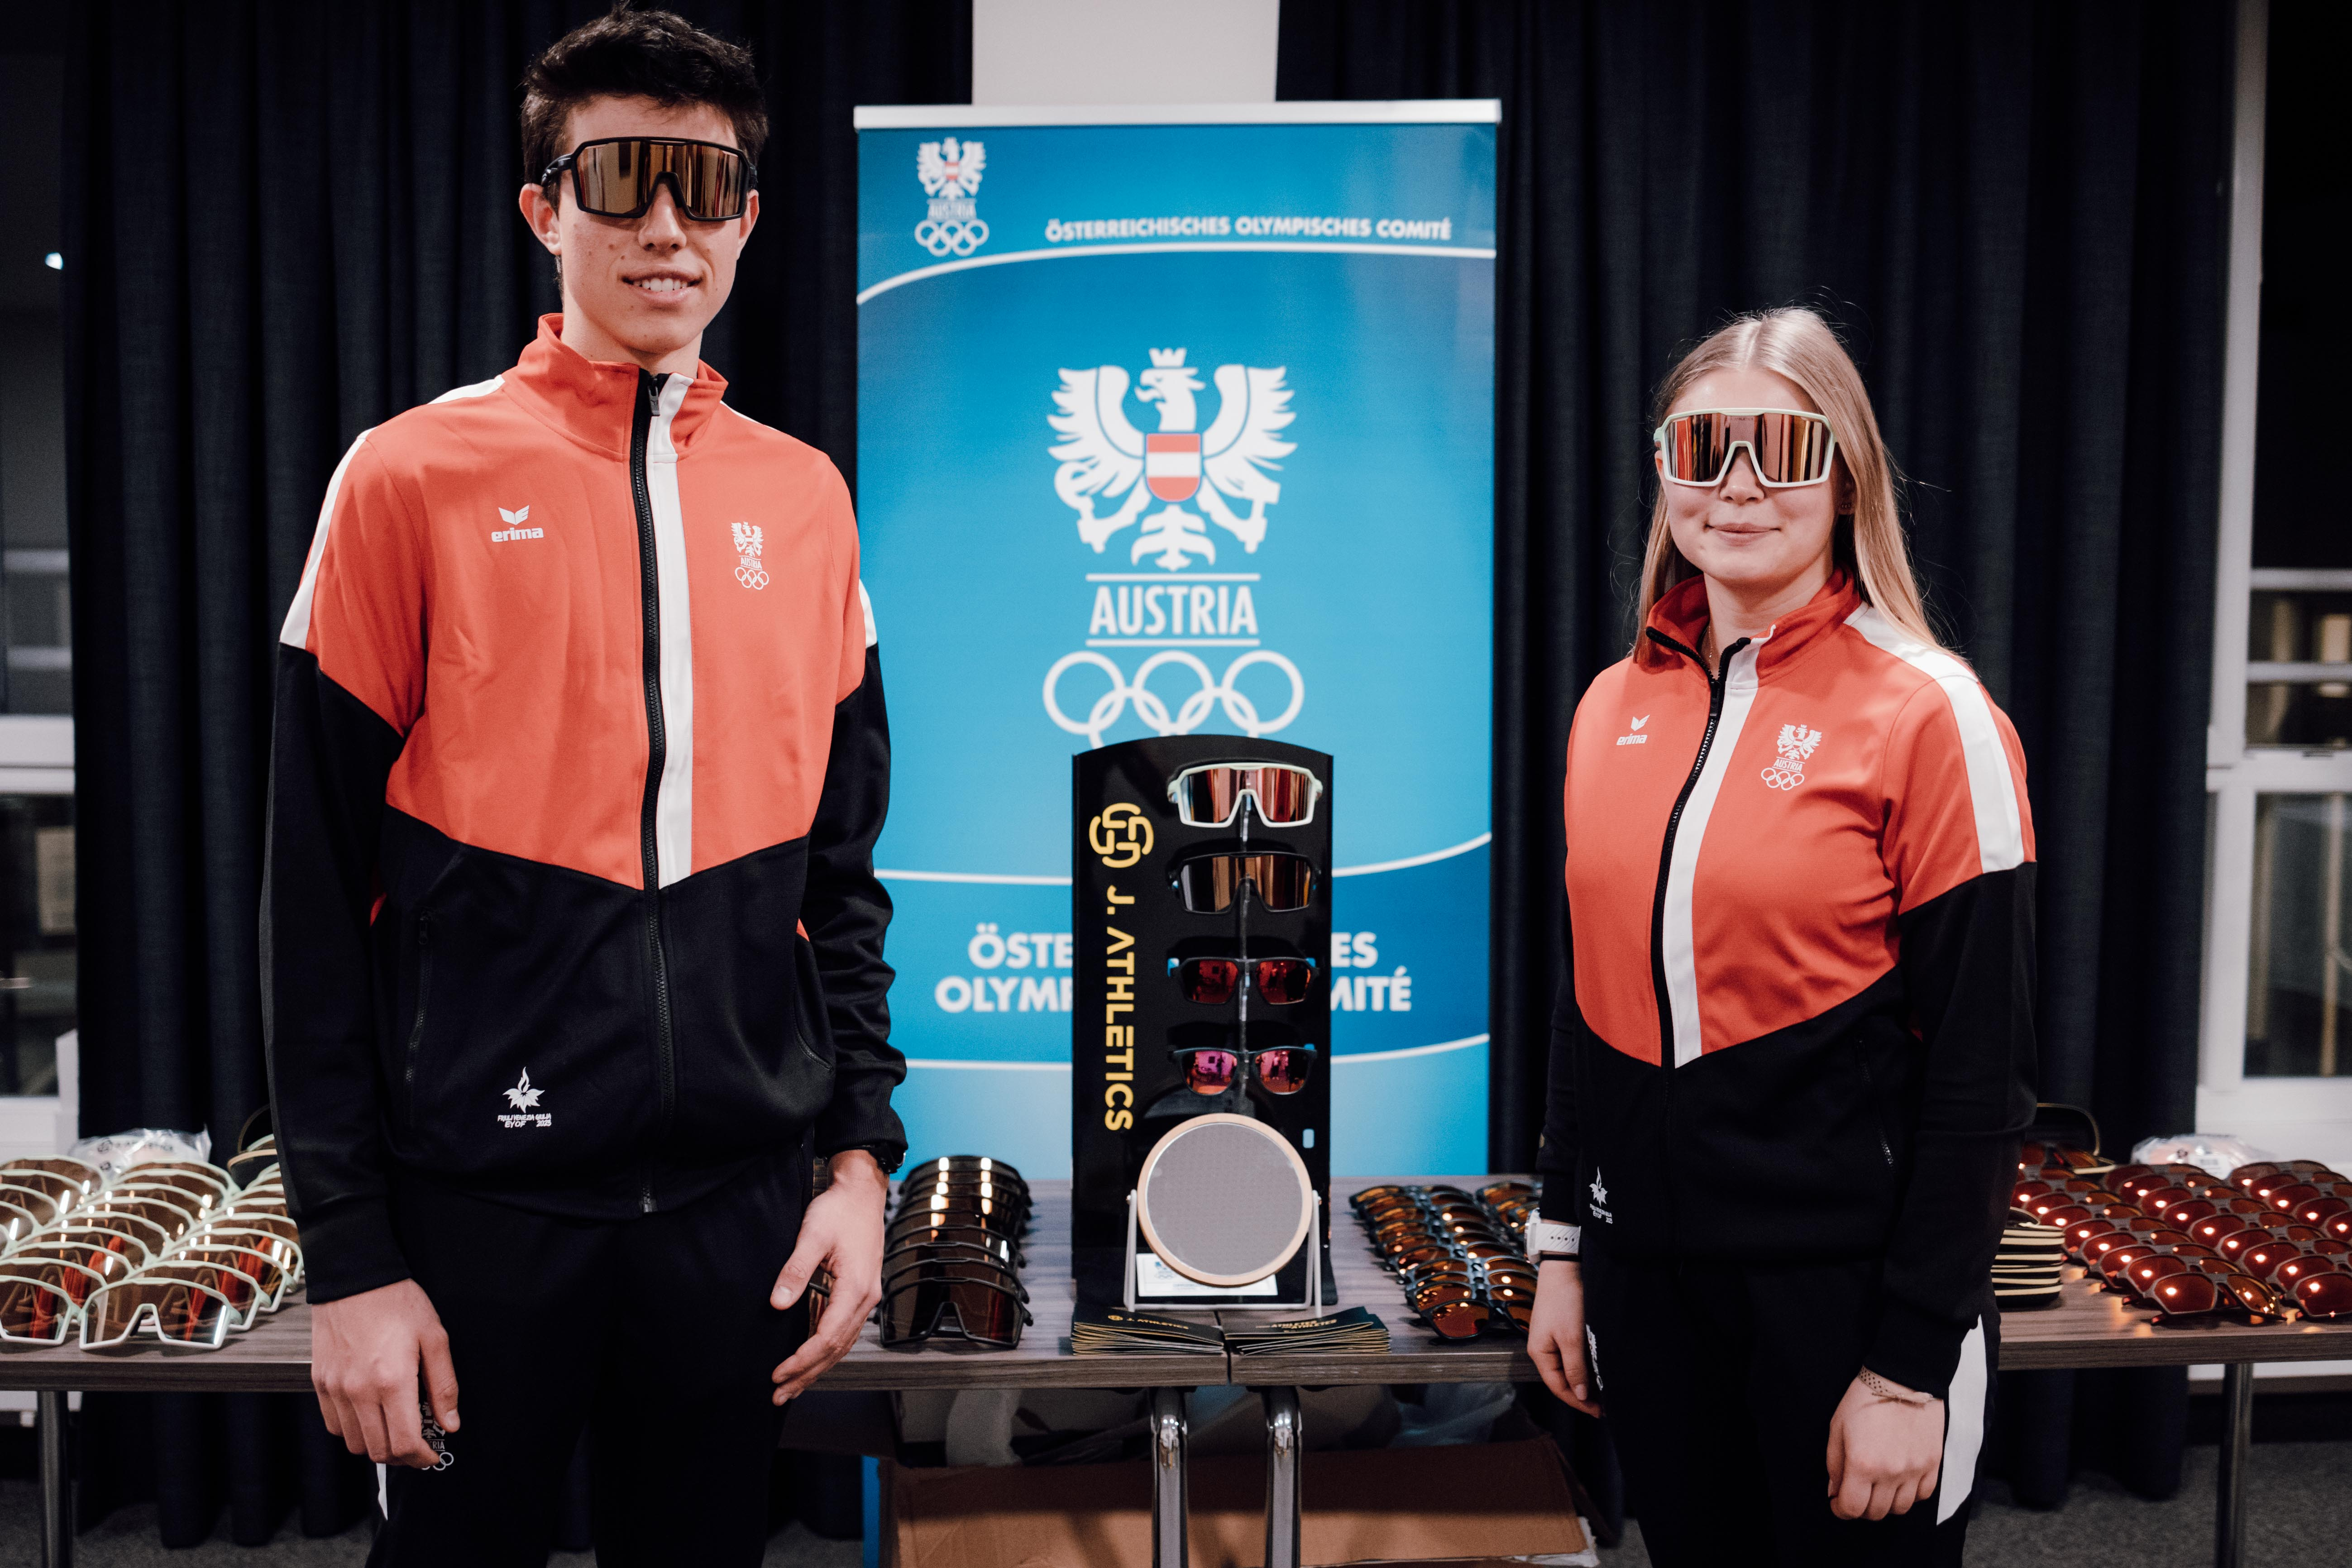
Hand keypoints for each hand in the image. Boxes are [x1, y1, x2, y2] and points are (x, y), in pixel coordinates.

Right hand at [311, 1279, 457, 1468]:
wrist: (355, 1278)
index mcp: (392, 1381)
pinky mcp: (320, 1383)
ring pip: (354, 1443)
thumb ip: (444, 1386)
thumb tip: (449, 1424)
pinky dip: (354, 1431)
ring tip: (395, 1432)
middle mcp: (358, 1391)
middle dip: (402, 1457)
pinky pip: (334, 1425)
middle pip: (378, 1451)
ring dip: (377, 1446)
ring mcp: (335, 1389)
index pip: (404, 1443)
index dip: (422, 1458)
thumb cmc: (399, 1303)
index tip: (433, 1456)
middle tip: (418, 1447)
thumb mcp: (434, 1338)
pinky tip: (371, 1416)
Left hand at [769, 1150, 888, 1402]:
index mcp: (855, 1287)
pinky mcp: (859, 1293)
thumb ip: (795, 1270)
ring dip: (817, 1368)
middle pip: (836, 1348)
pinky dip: (826, 1351)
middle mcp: (865, 1298)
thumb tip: (778, 1303)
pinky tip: (810, 1361)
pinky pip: (844, 1331)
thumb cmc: (839, 1210)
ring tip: (792, 1387)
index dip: (802, 1360)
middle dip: (807, 1374)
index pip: (828, 1337)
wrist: (862, 1191)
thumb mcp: (812, 1235)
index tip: (778, 1373)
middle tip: (779, 1394)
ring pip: (842, 1344)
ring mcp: (865, 1297)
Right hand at [1526, 1259, 1600, 1415]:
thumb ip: (1574, 1368)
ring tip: (1604, 1392)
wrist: (1565, 1268)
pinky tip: (1598, 1371)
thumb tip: (1580, 1394)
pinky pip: (1572, 1357)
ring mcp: (1552, 1341)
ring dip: (1585, 1381)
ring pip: (1568, 1369)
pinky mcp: (1562, 1332)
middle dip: (1582, 1395)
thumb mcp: (1571, 1338)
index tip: (1599, 1411)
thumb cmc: (1565, 1301)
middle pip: (1562, 1380)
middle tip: (1605, 1406)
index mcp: (1540, 1354)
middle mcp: (1543, 1350)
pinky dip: (1584, 1367)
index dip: (1578, 1402)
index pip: (1558, 1387)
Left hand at [1825, 1372, 1943, 1519]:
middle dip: (1861, 1507)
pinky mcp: (1932, 1464)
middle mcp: (1890, 1472)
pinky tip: (1899, 1482)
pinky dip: (1910, 1495)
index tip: (1838, 1503)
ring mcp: (1915, 1470)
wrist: (1902, 1379)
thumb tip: (1834, 1492)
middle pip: (1876, 1512)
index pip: (1852, 1508)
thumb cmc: (1864, 1399)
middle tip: (1856, 1493)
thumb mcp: (1837, 1427)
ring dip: (1886, 1503)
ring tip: (1878, 1488)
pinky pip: (1923, 1495)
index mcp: (1863, 1464)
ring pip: (1900, 1508)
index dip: (1841, 1510)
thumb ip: (1834, 1464)